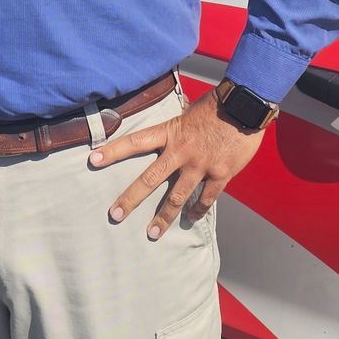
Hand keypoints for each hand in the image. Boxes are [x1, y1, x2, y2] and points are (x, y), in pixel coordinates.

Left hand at [89, 90, 265, 239]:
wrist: (245, 106)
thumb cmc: (217, 104)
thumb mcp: (189, 110)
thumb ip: (177, 123)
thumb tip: (171, 124)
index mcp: (170, 132)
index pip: (135, 142)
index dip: (113, 151)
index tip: (93, 160)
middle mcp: (181, 152)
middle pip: (150, 179)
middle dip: (130, 199)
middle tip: (115, 214)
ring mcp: (200, 165)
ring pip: (177, 197)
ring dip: (163, 217)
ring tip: (152, 233)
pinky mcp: (220, 174)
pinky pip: (207, 198)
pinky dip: (199, 210)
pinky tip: (191, 219)